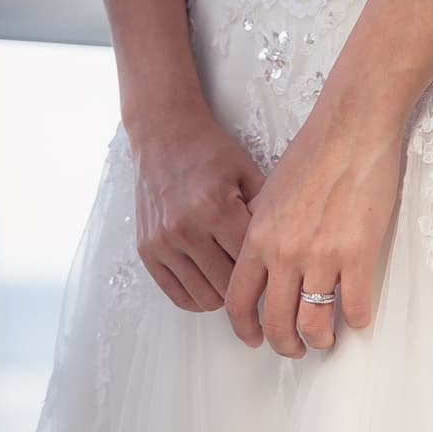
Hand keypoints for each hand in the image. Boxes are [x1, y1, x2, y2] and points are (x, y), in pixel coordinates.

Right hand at [127, 109, 264, 312]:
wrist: (163, 134)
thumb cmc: (208, 151)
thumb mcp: (248, 172)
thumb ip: (267, 212)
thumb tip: (286, 251)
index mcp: (216, 208)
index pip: (251, 262)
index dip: (270, 271)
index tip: (278, 273)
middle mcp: (185, 228)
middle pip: (229, 285)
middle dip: (248, 284)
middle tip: (258, 277)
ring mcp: (162, 242)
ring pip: (205, 297)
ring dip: (224, 294)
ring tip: (234, 278)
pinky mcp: (146, 249)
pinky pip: (177, 294)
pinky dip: (198, 296)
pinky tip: (211, 283)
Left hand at [224, 95, 404, 355]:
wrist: (350, 129)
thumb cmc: (311, 154)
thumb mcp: (268, 191)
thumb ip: (259, 229)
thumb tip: (257, 258)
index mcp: (258, 237)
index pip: (239, 300)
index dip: (245, 328)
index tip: (253, 338)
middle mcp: (284, 253)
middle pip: (276, 322)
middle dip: (284, 345)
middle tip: (294, 349)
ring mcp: (321, 256)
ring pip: (314, 323)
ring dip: (319, 340)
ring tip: (324, 339)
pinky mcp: (358, 254)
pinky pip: (354, 306)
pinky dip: (355, 320)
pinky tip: (356, 318)